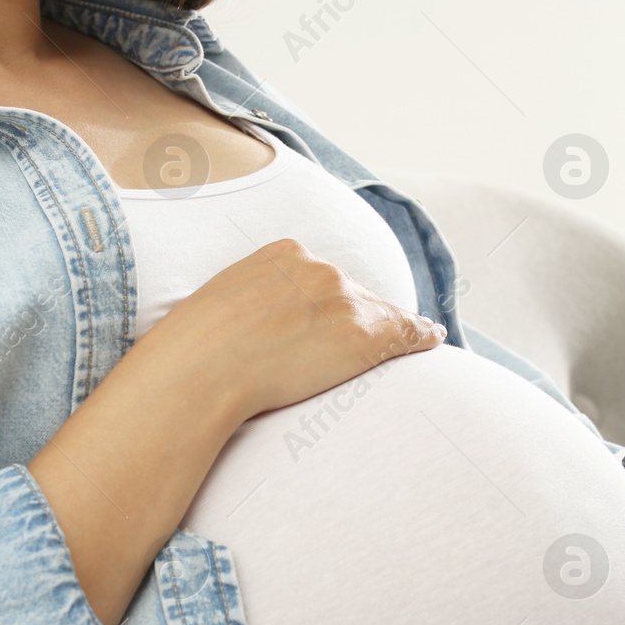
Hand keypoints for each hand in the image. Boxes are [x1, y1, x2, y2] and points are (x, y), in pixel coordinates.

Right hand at [142, 237, 444, 421]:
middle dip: (352, 315)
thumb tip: (245, 326)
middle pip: (351, 292)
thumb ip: (244, 303)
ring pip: (379, 313)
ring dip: (390, 329)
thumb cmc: (193, 350)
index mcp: (281, 254)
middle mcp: (319, 269)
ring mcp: (344, 299)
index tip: (322, 320)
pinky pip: (404, 331)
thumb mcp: (216, 305)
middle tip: (344, 348)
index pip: (319, 275)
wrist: (201, 370)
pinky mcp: (362, 334)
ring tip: (408, 340)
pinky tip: (432, 340)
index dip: (324, 302)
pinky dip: (420, 336)